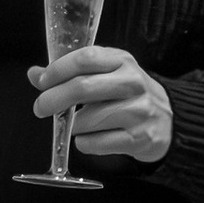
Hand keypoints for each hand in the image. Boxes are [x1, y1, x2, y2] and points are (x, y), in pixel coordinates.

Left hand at [32, 46, 173, 161]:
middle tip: (41, 108)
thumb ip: (72, 72)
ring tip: (76, 125)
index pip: (85, 59)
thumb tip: (35, 75)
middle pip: (82, 88)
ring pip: (87, 120)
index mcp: (122, 61)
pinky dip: (85, 143)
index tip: (41, 82)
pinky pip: (97, 143)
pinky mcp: (139, 138)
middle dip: (53, 99)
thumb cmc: (129, 95)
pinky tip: (90, 138)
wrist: (169, 121)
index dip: (57, 70)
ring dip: (72, 125)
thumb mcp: (106, 75)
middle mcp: (133, 83)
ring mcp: (139, 112)